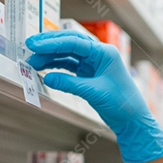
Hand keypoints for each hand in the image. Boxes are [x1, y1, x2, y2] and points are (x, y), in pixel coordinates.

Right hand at [25, 31, 162, 162]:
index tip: (34, 45)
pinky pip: (70, 66)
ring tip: (33, 62)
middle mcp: (99, 54)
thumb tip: (47, 78)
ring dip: (50, 57)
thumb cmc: (121, 104)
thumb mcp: (94, 93)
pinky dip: (57, 67)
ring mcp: (94, 63)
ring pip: (68, 54)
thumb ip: (69, 84)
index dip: (52, 43)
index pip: (74, 42)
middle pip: (70, 43)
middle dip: (49, 45)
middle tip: (29, 47)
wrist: (133, 120)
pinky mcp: (90, 74)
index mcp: (105, 53)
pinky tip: (44, 70)